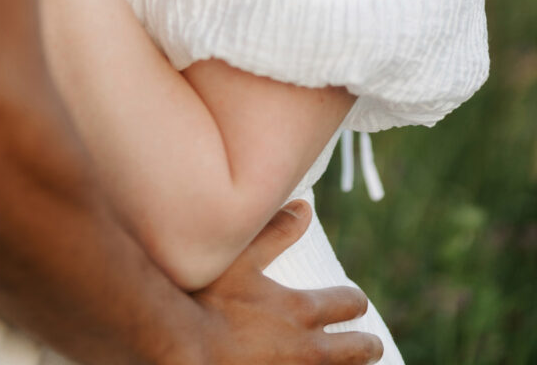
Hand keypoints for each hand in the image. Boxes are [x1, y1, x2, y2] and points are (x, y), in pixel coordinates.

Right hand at [195, 203, 382, 364]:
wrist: (185, 350)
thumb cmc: (210, 301)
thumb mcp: (242, 259)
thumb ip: (276, 232)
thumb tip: (305, 208)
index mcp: (302, 310)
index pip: (348, 304)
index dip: (354, 301)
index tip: (355, 302)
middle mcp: (308, 349)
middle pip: (356, 350)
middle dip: (367, 345)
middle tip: (372, 344)